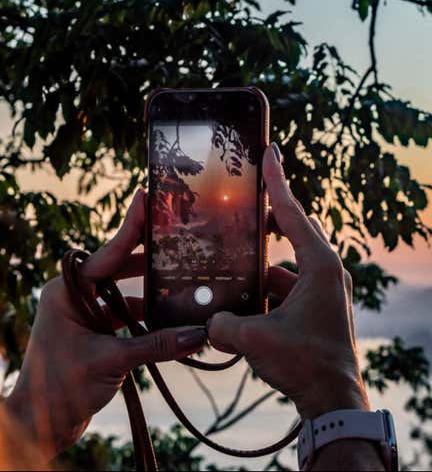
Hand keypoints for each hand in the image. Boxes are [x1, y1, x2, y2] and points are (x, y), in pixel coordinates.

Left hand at [3, 191, 208, 458]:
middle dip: (150, 257)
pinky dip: (150, 314)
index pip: (107, 253)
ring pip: (126, 291)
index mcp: (67, 292)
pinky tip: (175, 315)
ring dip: (154, 290)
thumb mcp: (111, 361)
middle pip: (118, 266)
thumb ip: (158, 345)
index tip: (148, 197)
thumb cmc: (61, 388)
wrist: (42, 424)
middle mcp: (74, 296)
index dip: (131, 226)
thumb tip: (199, 334)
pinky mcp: (95, 331)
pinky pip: (127, 313)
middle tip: (181, 238)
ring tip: (186, 279)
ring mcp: (85, 314)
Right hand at [208, 143, 369, 419]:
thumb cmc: (307, 363)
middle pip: (293, 232)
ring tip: (231, 263)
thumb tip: (208, 320)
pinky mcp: (320, 308)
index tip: (271, 153)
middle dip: (266, 222)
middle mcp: (327, 271)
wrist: (334, 398)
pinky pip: (289, 287)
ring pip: (287, 264)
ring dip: (261, 265)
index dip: (278, 182)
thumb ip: (224, 324)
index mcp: (320, 265)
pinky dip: (267, 289)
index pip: (293, 214)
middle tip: (241, 211)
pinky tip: (241, 300)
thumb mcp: (257, 339)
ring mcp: (325, 290)